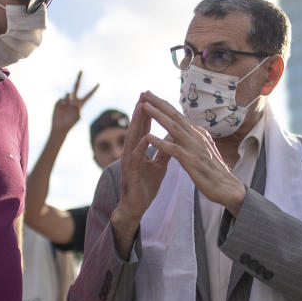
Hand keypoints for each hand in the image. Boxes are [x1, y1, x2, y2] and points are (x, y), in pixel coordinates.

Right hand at [51, 70, 98, 134]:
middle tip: (81, 70)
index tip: (99, 84)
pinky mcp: (59, 102)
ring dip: (68, 98)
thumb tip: (74, 101)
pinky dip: (62, 102)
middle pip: (76, 87)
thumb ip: (78, 109)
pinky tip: (62, 107)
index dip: (93, 90)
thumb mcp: (77, 117)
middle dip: (78, 78)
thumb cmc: (70, 124)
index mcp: (80, 104)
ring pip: (68, 93)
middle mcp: (74, 100)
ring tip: (68, 105)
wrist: (60, 127)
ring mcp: (66, 100)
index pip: (88, 95)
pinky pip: (62, 99)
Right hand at [110, 93, 171, 255]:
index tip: (152, 95)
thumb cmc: (146, 185)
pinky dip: (140, 147)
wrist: (136, 207)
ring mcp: (129, 162)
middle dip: (140, 110)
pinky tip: (145, 138)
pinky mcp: (130, 174)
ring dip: (137, 123)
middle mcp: (131, 152)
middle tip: (144, 93)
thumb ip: (164, 149)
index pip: (143, 127)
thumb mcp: (160, 164)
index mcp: (139, 150)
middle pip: (136, 128)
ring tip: (142, 108)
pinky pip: (134, 159)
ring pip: (132, 139)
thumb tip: (172, 134)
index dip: (148, 111)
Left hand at [139, 91, 245, 214]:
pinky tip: (148, 137)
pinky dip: (160, 142)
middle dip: (158, 103)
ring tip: (144, 107)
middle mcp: (197, 137)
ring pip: (173, 128)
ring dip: (158, 116)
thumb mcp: (204, 151)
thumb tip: (189, 129)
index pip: (178, 116)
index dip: (164, 105)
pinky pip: (173, 150)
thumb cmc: (215, 172)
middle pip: (175, 116)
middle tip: (144, 92)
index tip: (151, 96)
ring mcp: (195, 148)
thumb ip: (196, 139)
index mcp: (198, 135)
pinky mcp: (192, 162)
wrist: (229, 189)